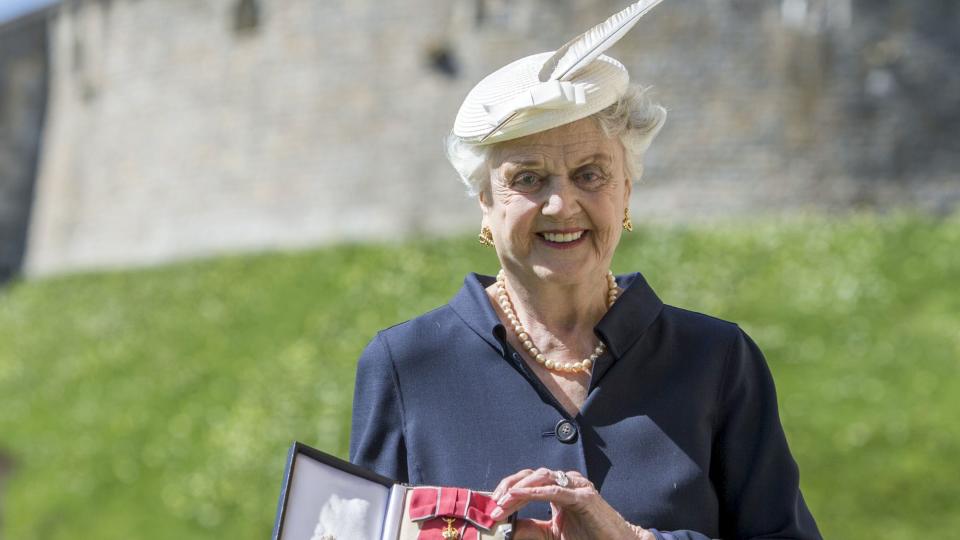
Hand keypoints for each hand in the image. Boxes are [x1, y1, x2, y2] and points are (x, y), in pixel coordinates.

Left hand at [489, 468, 655, 539]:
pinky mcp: (584, 496)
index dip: (507, 491)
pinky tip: (521, 495)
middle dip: (508, 488)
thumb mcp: (552, 534)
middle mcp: (566, 482)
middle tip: (493, 505)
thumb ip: (531, 529)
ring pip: (541, 478)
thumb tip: (507, 528)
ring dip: (518, 490)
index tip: (491, 506)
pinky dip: (536, 491)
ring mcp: (576, 486)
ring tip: (503, 503)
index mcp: (558, 487)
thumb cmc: (587, 537)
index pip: (527, 482)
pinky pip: (556, 490)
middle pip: (530, 475)